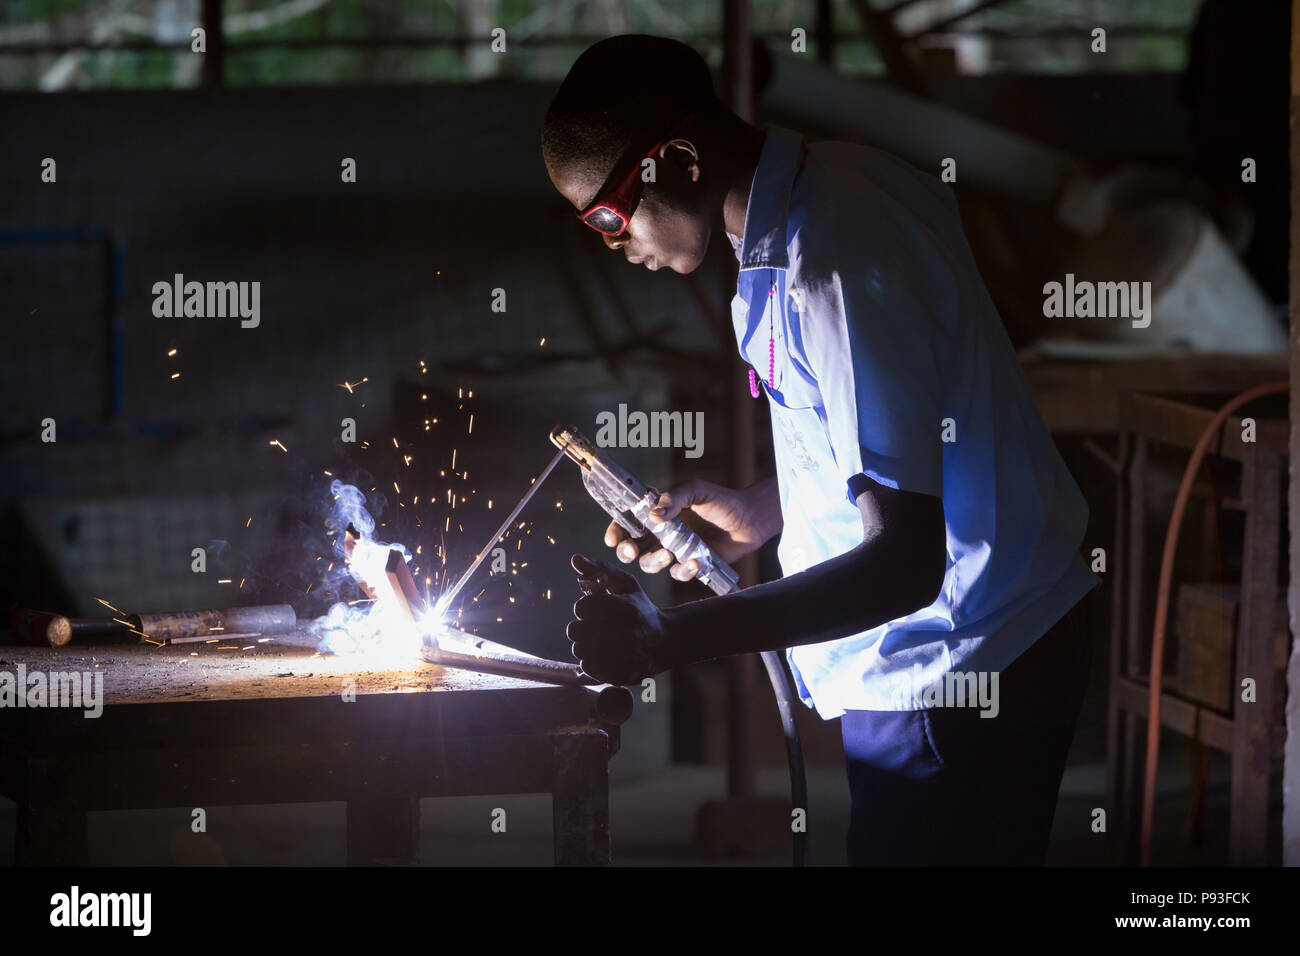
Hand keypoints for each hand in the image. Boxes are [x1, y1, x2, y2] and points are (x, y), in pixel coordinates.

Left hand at [566, 553, 676, 684]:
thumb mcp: (625, 584)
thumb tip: (574, 558)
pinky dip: (590, 661)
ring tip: (596, 640)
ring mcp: (625, 657)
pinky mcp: (622, 674)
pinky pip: (588, 668)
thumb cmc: (640, 608)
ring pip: (579, 650)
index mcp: (627, 608)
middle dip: (579, 626)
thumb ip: (599, 569)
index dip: (583, 607)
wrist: (666, 641)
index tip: (591, 609)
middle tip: (590, 626)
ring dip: (583, 644)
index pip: (583, 607)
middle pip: (576, 630)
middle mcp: (628, 633)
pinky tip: (602, 654)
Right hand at [605, 478, 779, 581]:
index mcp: (658, 514)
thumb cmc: (722, 500)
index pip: (628, 523)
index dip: (616, 531)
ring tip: (669, 555)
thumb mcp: (697, 491)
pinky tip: (696, 562)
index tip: (612, 539)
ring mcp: (675, 552)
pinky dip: (684, 570)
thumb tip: (653, 515)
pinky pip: (678, 574)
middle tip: (632, 551)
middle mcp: (662, 534)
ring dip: (655, 562)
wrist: (750, 519)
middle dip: (627, 551)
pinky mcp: (690, 566)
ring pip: (651, 564)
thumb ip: (675, 499)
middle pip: (633, 548)